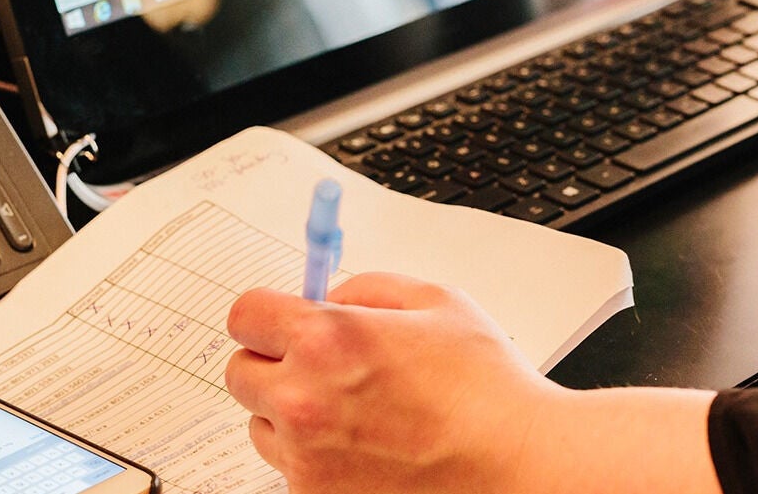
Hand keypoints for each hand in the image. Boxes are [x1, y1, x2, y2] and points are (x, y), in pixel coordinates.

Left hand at [224, 272, 559, 492]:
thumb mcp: (435, 301)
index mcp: (326, 339)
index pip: (244, 315)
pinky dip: (316, 457)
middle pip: (240, 372)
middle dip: (273, 363)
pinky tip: (366, 447)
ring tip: (355, 412)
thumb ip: (367, 289)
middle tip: (319, 367)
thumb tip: (326, 298)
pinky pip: (292, 469)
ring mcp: (307, 458)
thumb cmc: (486, 385)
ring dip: (290, 415)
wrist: (517, 462)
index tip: (283, 322)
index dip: (267, 315)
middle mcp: (304, 400)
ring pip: (262, 425)